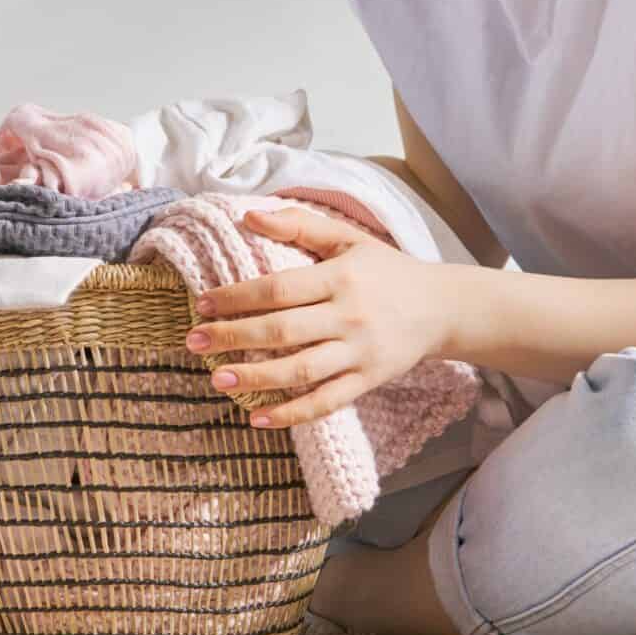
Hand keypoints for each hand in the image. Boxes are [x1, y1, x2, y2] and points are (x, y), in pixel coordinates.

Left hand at [184, 206, 463, 429]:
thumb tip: (247, 216)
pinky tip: (259, 419)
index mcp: (340, 277)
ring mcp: (359, 352)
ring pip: (302, 370)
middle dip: (234, 337)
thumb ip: (299, 226)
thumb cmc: (386, 270)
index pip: (279, 288)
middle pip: (283, 330)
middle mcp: (349, 316)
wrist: (442, 307)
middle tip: (193, 343)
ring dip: (257, 378)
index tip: (202, 303)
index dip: (238, 297)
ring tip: (218, 380)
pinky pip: (327, 401)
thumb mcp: (348, 238)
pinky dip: (293, 413)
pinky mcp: (369, 381)